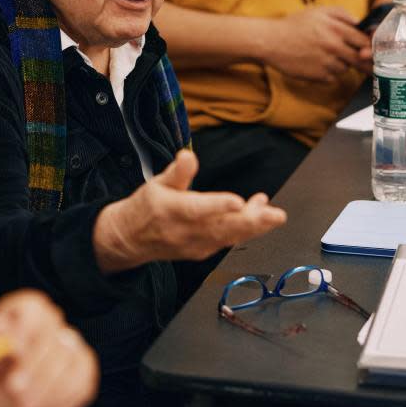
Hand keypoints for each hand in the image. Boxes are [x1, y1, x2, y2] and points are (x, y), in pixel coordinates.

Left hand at [0, 290, 98, 406]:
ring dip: (44, 389)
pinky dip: (59, 401)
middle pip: (52, 336)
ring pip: (68, 362)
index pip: (33, 308)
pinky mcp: (83, 368)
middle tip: (14, 389)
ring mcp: (71, 343)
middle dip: (34, 366)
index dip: (25, 327)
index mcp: (20, 310)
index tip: (12, 351)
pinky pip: (80, 383)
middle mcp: (50, 321)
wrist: (0, 405)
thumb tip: (0, 331)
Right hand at [93, 149, 286, 272]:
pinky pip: (228, 241)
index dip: (218, 206)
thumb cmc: (147, 207)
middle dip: (252, 222)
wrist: (130, 240)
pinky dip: (247, 230)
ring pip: (230, 236)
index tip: (238, 201)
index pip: (197, 209)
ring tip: (274, 215)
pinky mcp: (203, 251)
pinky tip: (260, 216)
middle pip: (222, 228)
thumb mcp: (156, 183)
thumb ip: (177, 172)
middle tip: (275, 215)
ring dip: (255, 226)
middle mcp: (185, 231)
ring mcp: (196, 244)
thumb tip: (188, 155)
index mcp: (171, 211)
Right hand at [264, 7, 371, 80]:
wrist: (271, 41)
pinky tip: (317, 64)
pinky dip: (328, 73)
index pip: (365, 42)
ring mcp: (326, 63)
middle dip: (362, 60)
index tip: (372, 50)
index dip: (371, 46)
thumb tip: (359, 23)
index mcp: (337, 29)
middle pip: (360, 59)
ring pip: (345, 69)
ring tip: (326, 56)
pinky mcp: (317, 76)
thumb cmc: (294, 25)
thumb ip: (342, 14)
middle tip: (362, 59)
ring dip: (341, 64)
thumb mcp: (319, 11)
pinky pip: (332, 78)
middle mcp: (334, 47)